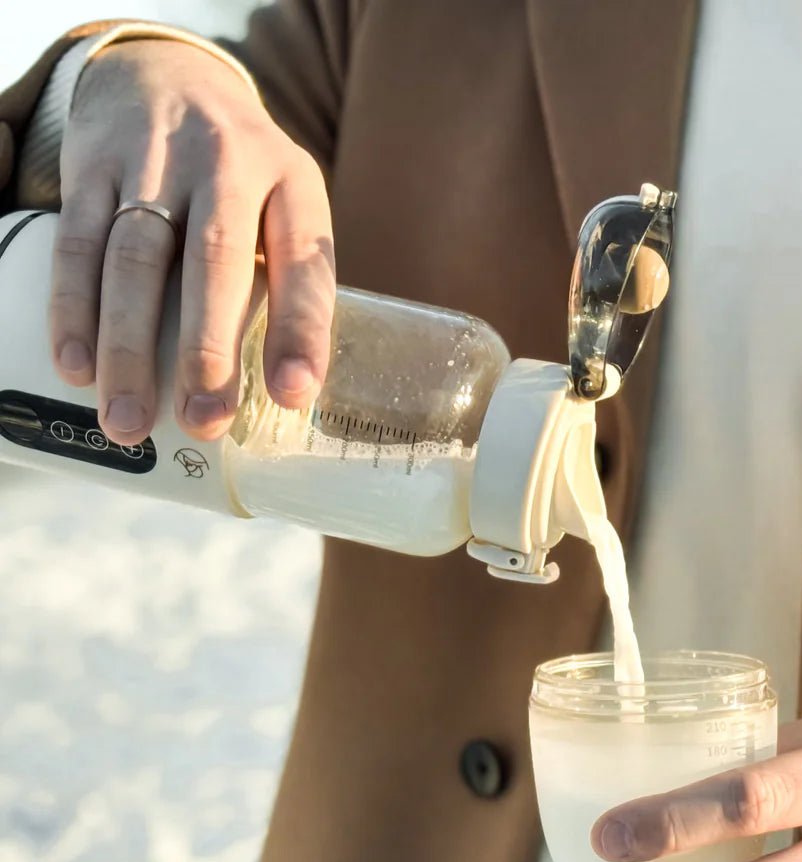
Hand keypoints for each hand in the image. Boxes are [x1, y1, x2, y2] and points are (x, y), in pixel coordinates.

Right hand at [53, 40, 335, 443]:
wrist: (168, 75)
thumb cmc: (242, 175)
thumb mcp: (286, 207)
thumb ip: (289, 280)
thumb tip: (286, 392)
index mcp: (291, 183)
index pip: (303, 263)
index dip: (300, 332)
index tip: (294, 394)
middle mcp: (226, 163)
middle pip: (214, 261)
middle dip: (207, 350)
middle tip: (202, 421)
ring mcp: (153, 160)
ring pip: (135, 261)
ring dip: (128, 348)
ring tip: (127, 420)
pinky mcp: (91, 166)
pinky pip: (77, 244)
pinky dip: (73, 310)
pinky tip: (76, 365)